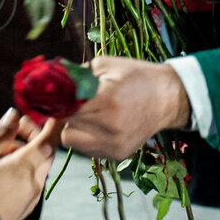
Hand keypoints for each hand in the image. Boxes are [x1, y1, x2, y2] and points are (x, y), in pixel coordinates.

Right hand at [0, 109, 59, 219]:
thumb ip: (0, 134)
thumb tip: (13, 116)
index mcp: (25, 165)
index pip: (50, 140)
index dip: (53, 126)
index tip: (49, 116)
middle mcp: (35, 180)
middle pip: (46, 151)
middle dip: (35, 136)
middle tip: (16, 128)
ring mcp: (34, 194)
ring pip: (40, 165)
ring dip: (29, 152)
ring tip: (4, 150)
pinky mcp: (29, 204)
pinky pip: (34, 179)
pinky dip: (27, 167)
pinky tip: (6, 168)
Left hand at [60, 56, 190, 159]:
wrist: (168, 98)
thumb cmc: (137, 77)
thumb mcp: (106, 64)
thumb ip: (77, 74)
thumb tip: (52, 80)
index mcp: (107, 100)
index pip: (65, 107)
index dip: (58, 101)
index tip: (56, 95)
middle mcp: (110, 127)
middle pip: (65, 126)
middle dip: (65, 113)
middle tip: (72, 103)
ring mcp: (114, 145)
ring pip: (72, 141)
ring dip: (73, 127)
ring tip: (87, 114)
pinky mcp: (117, 155)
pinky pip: (86, 149)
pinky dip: (86, 137)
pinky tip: (98, 124)